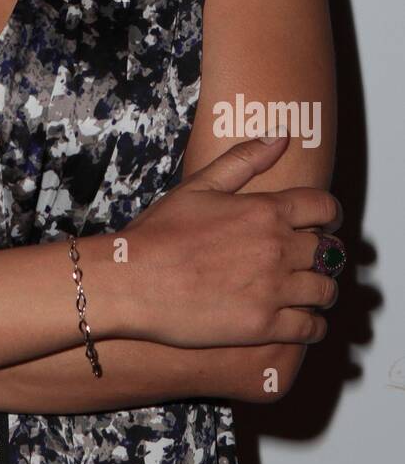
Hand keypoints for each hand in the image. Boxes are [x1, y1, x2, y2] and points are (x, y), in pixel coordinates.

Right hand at [112, 132, 342, 349]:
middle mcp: (277, 248)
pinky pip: (310, 327)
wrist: (133, 281)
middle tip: (310, 259)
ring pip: (325, 290)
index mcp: (265, 211)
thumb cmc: (159, 233)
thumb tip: (280, 136)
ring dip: (321, 290)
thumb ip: (244, 159)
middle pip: (329, 251)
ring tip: (307, 292)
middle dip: (323, 254)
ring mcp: (274, 289)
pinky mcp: (265, 326)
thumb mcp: (199, 185)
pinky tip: (302, 321)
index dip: (330, 214)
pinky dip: (313, 325)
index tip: (325, 222)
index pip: (325, 207)